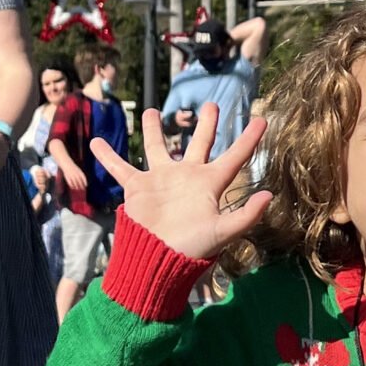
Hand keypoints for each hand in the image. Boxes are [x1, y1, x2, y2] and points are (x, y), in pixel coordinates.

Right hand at [65, 104, 269, 264]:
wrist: (157, 261)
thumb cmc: (192, 248)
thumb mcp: (223, 232)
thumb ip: (246, 215)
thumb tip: (268, 195)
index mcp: (210, 184)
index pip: (234, 157)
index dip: (249, 139)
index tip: (262, 119)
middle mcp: (187, 177)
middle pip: (200, 143)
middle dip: (206, 124)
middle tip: (212, 105)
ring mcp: (161, 180)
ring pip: (157, 148)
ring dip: (153, 130)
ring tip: (150, 110)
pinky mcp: (138, 187)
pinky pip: (120, 167)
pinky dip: (108, 156)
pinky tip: (97, 142)